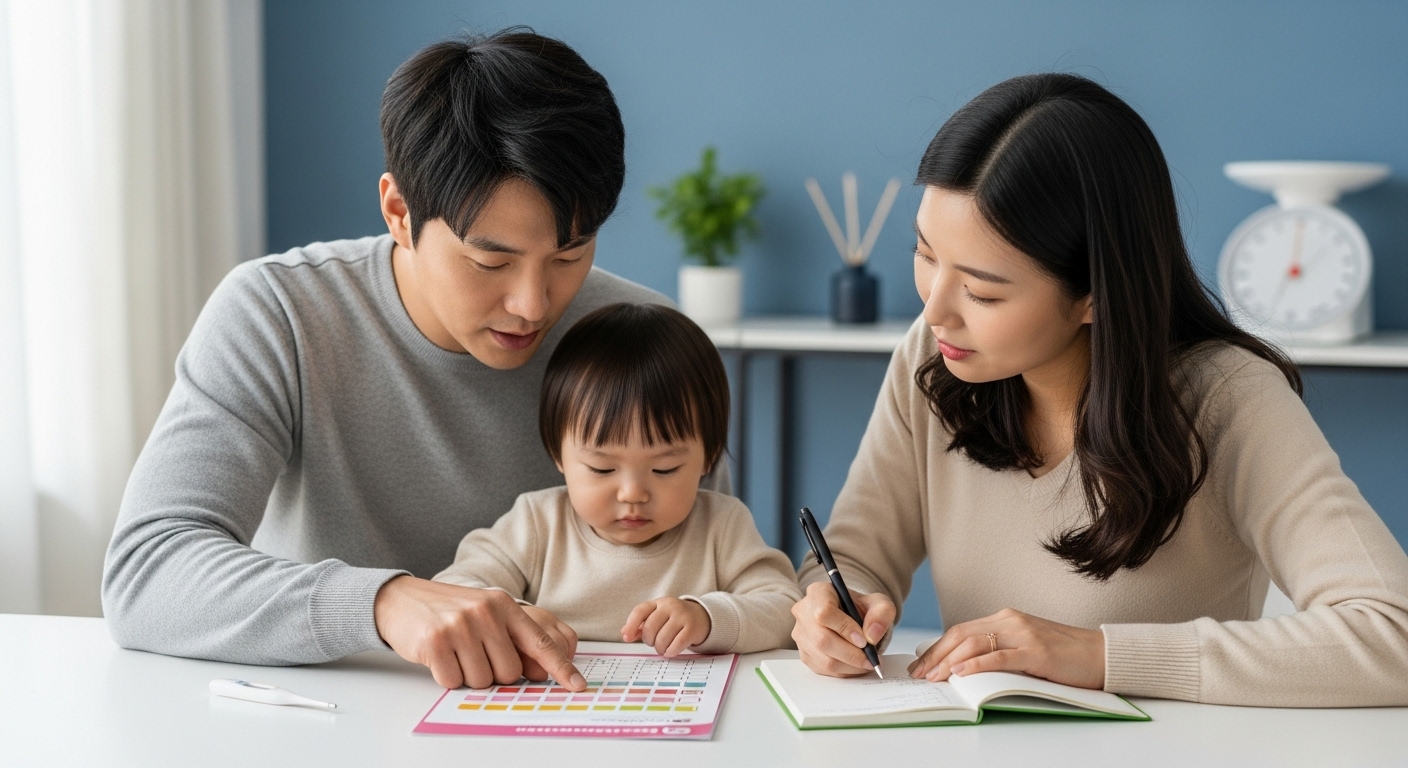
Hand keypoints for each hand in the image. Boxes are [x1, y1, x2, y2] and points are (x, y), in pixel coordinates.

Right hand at [372, 575, 585, 690]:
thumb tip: (538, 673)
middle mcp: (486, 612)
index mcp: (504, 605)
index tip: (578, 685)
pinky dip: (446, 677)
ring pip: (482, 680)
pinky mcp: (436, 642)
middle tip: (473, 654)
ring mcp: (461, 626)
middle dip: (493, 672)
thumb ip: (512, 637)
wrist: (402, 599)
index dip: (561, 667)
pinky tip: (438, 656)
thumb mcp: (486, 612)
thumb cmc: (450, 612)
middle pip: (509, 672)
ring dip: (468, 675)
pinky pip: (454, 681)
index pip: (540, 642)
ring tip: (455, 652)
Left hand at [620, 597, 710, 655]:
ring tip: (663, 648)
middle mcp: (670, 606)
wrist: (701, 617)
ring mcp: (682, 616)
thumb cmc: (674, 619)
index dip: (631, 625)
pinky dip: (671, 651)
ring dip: (660, 648)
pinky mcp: (692, 628)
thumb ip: (640, 625)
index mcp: (659, 603)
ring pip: (662, 638)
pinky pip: (676, 644)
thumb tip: (625, 633)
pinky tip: (670, 651)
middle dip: (649, 640)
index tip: (626, 639)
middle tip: (654, 643)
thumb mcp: (658, 617)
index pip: (640, 611)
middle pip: (650, 628)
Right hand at [790, 581, 895, 676]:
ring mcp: (800, 634)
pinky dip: (843, 672)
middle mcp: (803, 612)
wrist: (853, 619)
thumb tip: (872, 636)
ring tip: (867, 663)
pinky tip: (855, 666)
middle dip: (851, 654)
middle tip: (871, 659)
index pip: (824, 613)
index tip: (864, 640)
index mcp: (818, 593)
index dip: (844, 629)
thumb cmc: (862, 609)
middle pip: (822, 640)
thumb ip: (881, 614)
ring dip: (850, 666)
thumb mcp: (879, 604)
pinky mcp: (804, 653)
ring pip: (823, 659)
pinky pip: (822, 669)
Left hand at [906, 608, 1104, 689]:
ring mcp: (1023, 634)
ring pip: (975, 643)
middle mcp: (1010, 621)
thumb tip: (965, 667)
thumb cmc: (1064, 655)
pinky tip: (961, 672)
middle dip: (935, 655)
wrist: (1101, 654)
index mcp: (1005, 619)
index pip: (962, 630)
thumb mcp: (1025, 648)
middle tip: (919, 674)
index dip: (937, 647)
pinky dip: (976, 664)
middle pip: (961, 634)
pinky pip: (999, 656)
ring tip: (934, 676)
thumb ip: (999, 650)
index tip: (921, 664)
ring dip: (949, 661)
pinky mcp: (1036, 651)